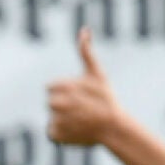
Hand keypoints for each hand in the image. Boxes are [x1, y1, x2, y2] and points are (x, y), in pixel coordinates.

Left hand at [47, 28, 128, 146]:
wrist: (114, 127)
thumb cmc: (106, 99)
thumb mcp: (97, 73)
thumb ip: (86, 52)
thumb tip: (84, 29)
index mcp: (62, 86)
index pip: (51, 88)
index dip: (64, 92)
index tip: (79, 96)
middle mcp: (56, 103)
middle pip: (51, 103)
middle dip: (63, 106)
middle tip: (81, 110)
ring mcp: (56, 120)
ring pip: (53, 117)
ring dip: (63, 120)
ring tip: (80, 121)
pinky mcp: (56, 135)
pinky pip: (52, 132)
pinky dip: (62, 134)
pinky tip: (75, 131)